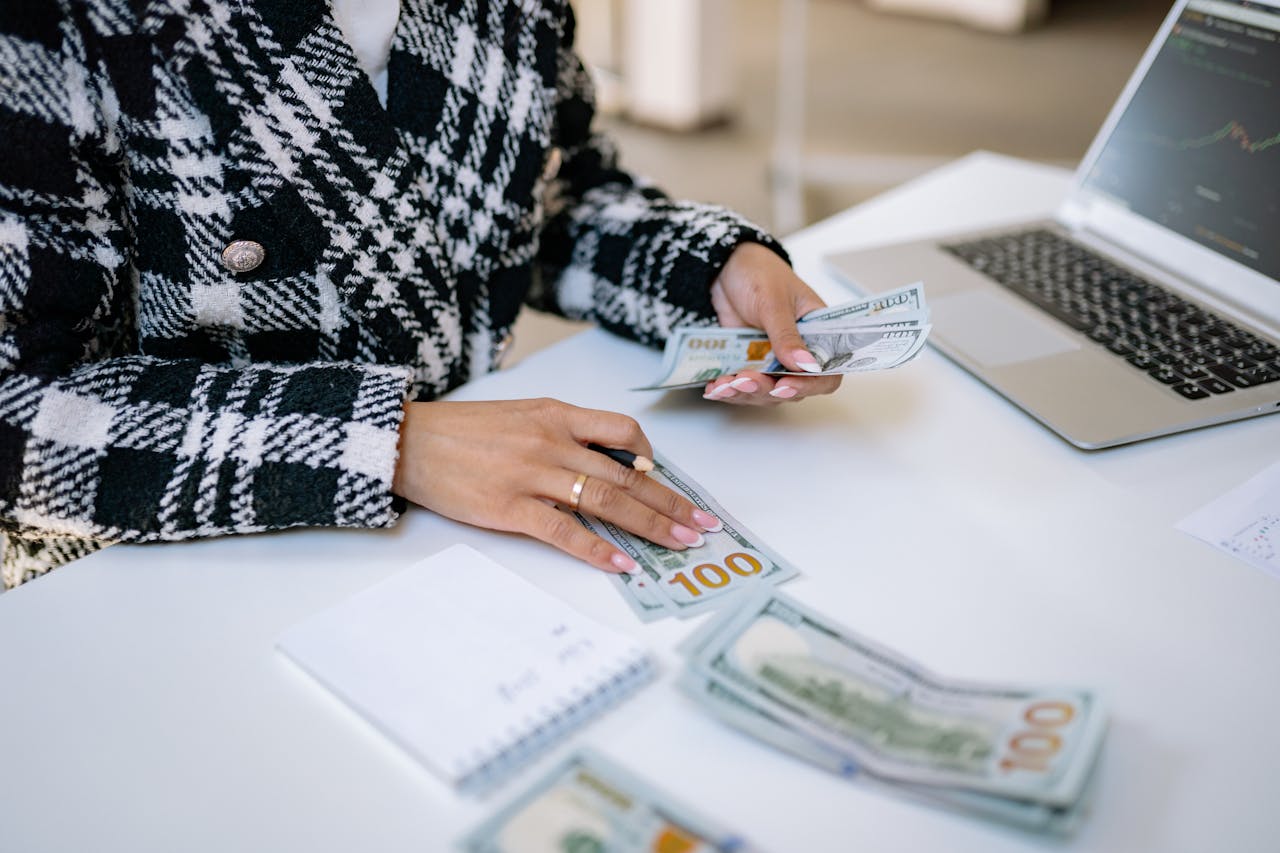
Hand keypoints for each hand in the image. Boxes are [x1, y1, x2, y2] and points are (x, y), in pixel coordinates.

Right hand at [392, 399, 720, 573]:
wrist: (406, 440)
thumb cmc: (461, 430)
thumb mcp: (519, 414)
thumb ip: (561, 431)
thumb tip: (606, 460)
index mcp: (556, 413)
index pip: (622, 430)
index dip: (652, 458)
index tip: (668, 481)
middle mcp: (552, 441)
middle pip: (626, 475)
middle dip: (670, 502)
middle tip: (702, 524)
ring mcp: (532, 475)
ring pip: (607, 502)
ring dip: (650, 526)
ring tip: (680, 544)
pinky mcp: (510, 507)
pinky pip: (565, 532)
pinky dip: (598, 551)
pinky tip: (623, 565)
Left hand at [704, 242, 842, 404]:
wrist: (723, 267)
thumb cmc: (758, 272)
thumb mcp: (773, 301)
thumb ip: (787, 335)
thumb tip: (805, 365)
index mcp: (817, 332)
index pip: (827, 371)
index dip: (811, 384)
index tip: (786, 385)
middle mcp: (798, 351)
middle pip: (793, 388)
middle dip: (768, 390)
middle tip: (745, 380)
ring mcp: (771, 359)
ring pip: (766, 392)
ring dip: (746, 393)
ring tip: (725, 384)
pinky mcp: (748, 362)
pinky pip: (742, 386)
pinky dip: (728, 390)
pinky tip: (714, 388)